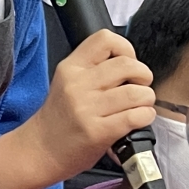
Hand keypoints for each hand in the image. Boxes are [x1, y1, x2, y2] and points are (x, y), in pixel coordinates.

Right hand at [0, 30, 154, 188]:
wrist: (41, 149)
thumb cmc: (59, 118)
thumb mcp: (67, 82)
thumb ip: (93, 70)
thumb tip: (131, 65)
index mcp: (71, 67)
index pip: (105, 39)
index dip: (126, 48)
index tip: (128, 63)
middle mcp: (77, 84)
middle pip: (127, 65)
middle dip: (143, 76)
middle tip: (139, 86)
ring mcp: (86, 108)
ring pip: (136, 93)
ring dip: (147, 99)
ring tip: (140, 106)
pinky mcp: (97, 132)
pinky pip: (135, 117)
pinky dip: (145, 117)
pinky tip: (139, 119)